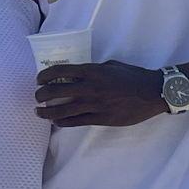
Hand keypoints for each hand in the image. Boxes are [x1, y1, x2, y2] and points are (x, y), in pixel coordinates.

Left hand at [36, 62, 166, 128]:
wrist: (151, 93)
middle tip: (37, 96)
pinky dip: (63, 122)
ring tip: (39, 112)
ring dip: (47, 112)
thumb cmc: (133, 76)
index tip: (39, 79)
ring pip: (63, 111)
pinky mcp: (101, 119)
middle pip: (57, 91)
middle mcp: (90, 87)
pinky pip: (76, 122)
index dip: (45, 75)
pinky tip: (56, 122)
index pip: (61, 71)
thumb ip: (94, 69)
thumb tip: (79, 74)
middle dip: (42, 94)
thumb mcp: (111, 66)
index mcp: (92, 71)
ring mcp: (95, 105)